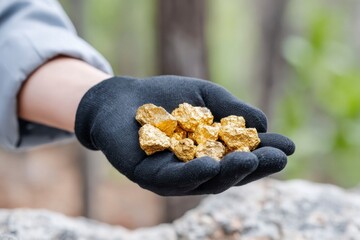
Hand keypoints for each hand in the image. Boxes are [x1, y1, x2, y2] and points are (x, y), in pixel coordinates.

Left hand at [75, 76, 294, 195]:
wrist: (122, 97)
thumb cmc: (167, 97)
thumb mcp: (206, 97)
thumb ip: (231, 111)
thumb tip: (263, 124)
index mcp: (211, 153)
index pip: (242, 158)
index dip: (265, 155)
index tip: (288, 146)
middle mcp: (195, 169)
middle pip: (227, 174)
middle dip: (254, 167)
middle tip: (278, 158)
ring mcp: (172, 177)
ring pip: (204, 181)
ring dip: (228, 173)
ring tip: (250, 160)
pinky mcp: (148, 176)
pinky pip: (171, 179)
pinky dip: (192, 174)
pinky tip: (210, 165)